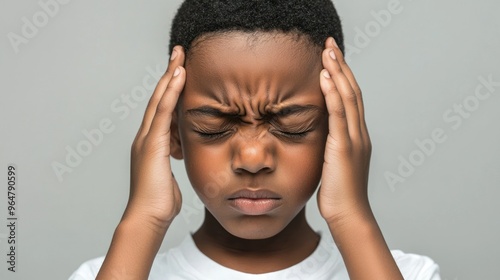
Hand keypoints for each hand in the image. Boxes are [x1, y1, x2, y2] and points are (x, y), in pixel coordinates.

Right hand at [124, 46, 185, 227]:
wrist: (148, 218)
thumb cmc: (159, 202)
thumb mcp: (169, 174)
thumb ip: (173, 159)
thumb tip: (182, 152)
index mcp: (151, 143)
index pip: (162, 109)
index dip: (169, 88)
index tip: (179, 71)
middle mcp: (146, 137)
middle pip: (158, 98)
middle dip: (168, 74)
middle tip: (178, 53)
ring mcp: (147, 139)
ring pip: (159, 100)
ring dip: (170, 76)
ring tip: (179, 56)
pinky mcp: (152, 144)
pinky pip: (163, 112)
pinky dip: (171, 92)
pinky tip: (179, 76)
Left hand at [317, 37, 372, 224]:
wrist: (348, 215)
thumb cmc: (339, 193)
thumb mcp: (334, 163)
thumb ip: (330, 145)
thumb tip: (319, 137)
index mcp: (357, 136)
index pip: (351, 98)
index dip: (343, 76)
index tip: (332, 58)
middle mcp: (360, 133)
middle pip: (352, 91)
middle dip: (341, 66)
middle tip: (330, 45)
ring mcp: (355, 139)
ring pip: (348, 98)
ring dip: (338, 73)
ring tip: (328, 52)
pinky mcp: (345, 148)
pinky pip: (339, 116)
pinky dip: (333, 95)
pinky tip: (326, 78)